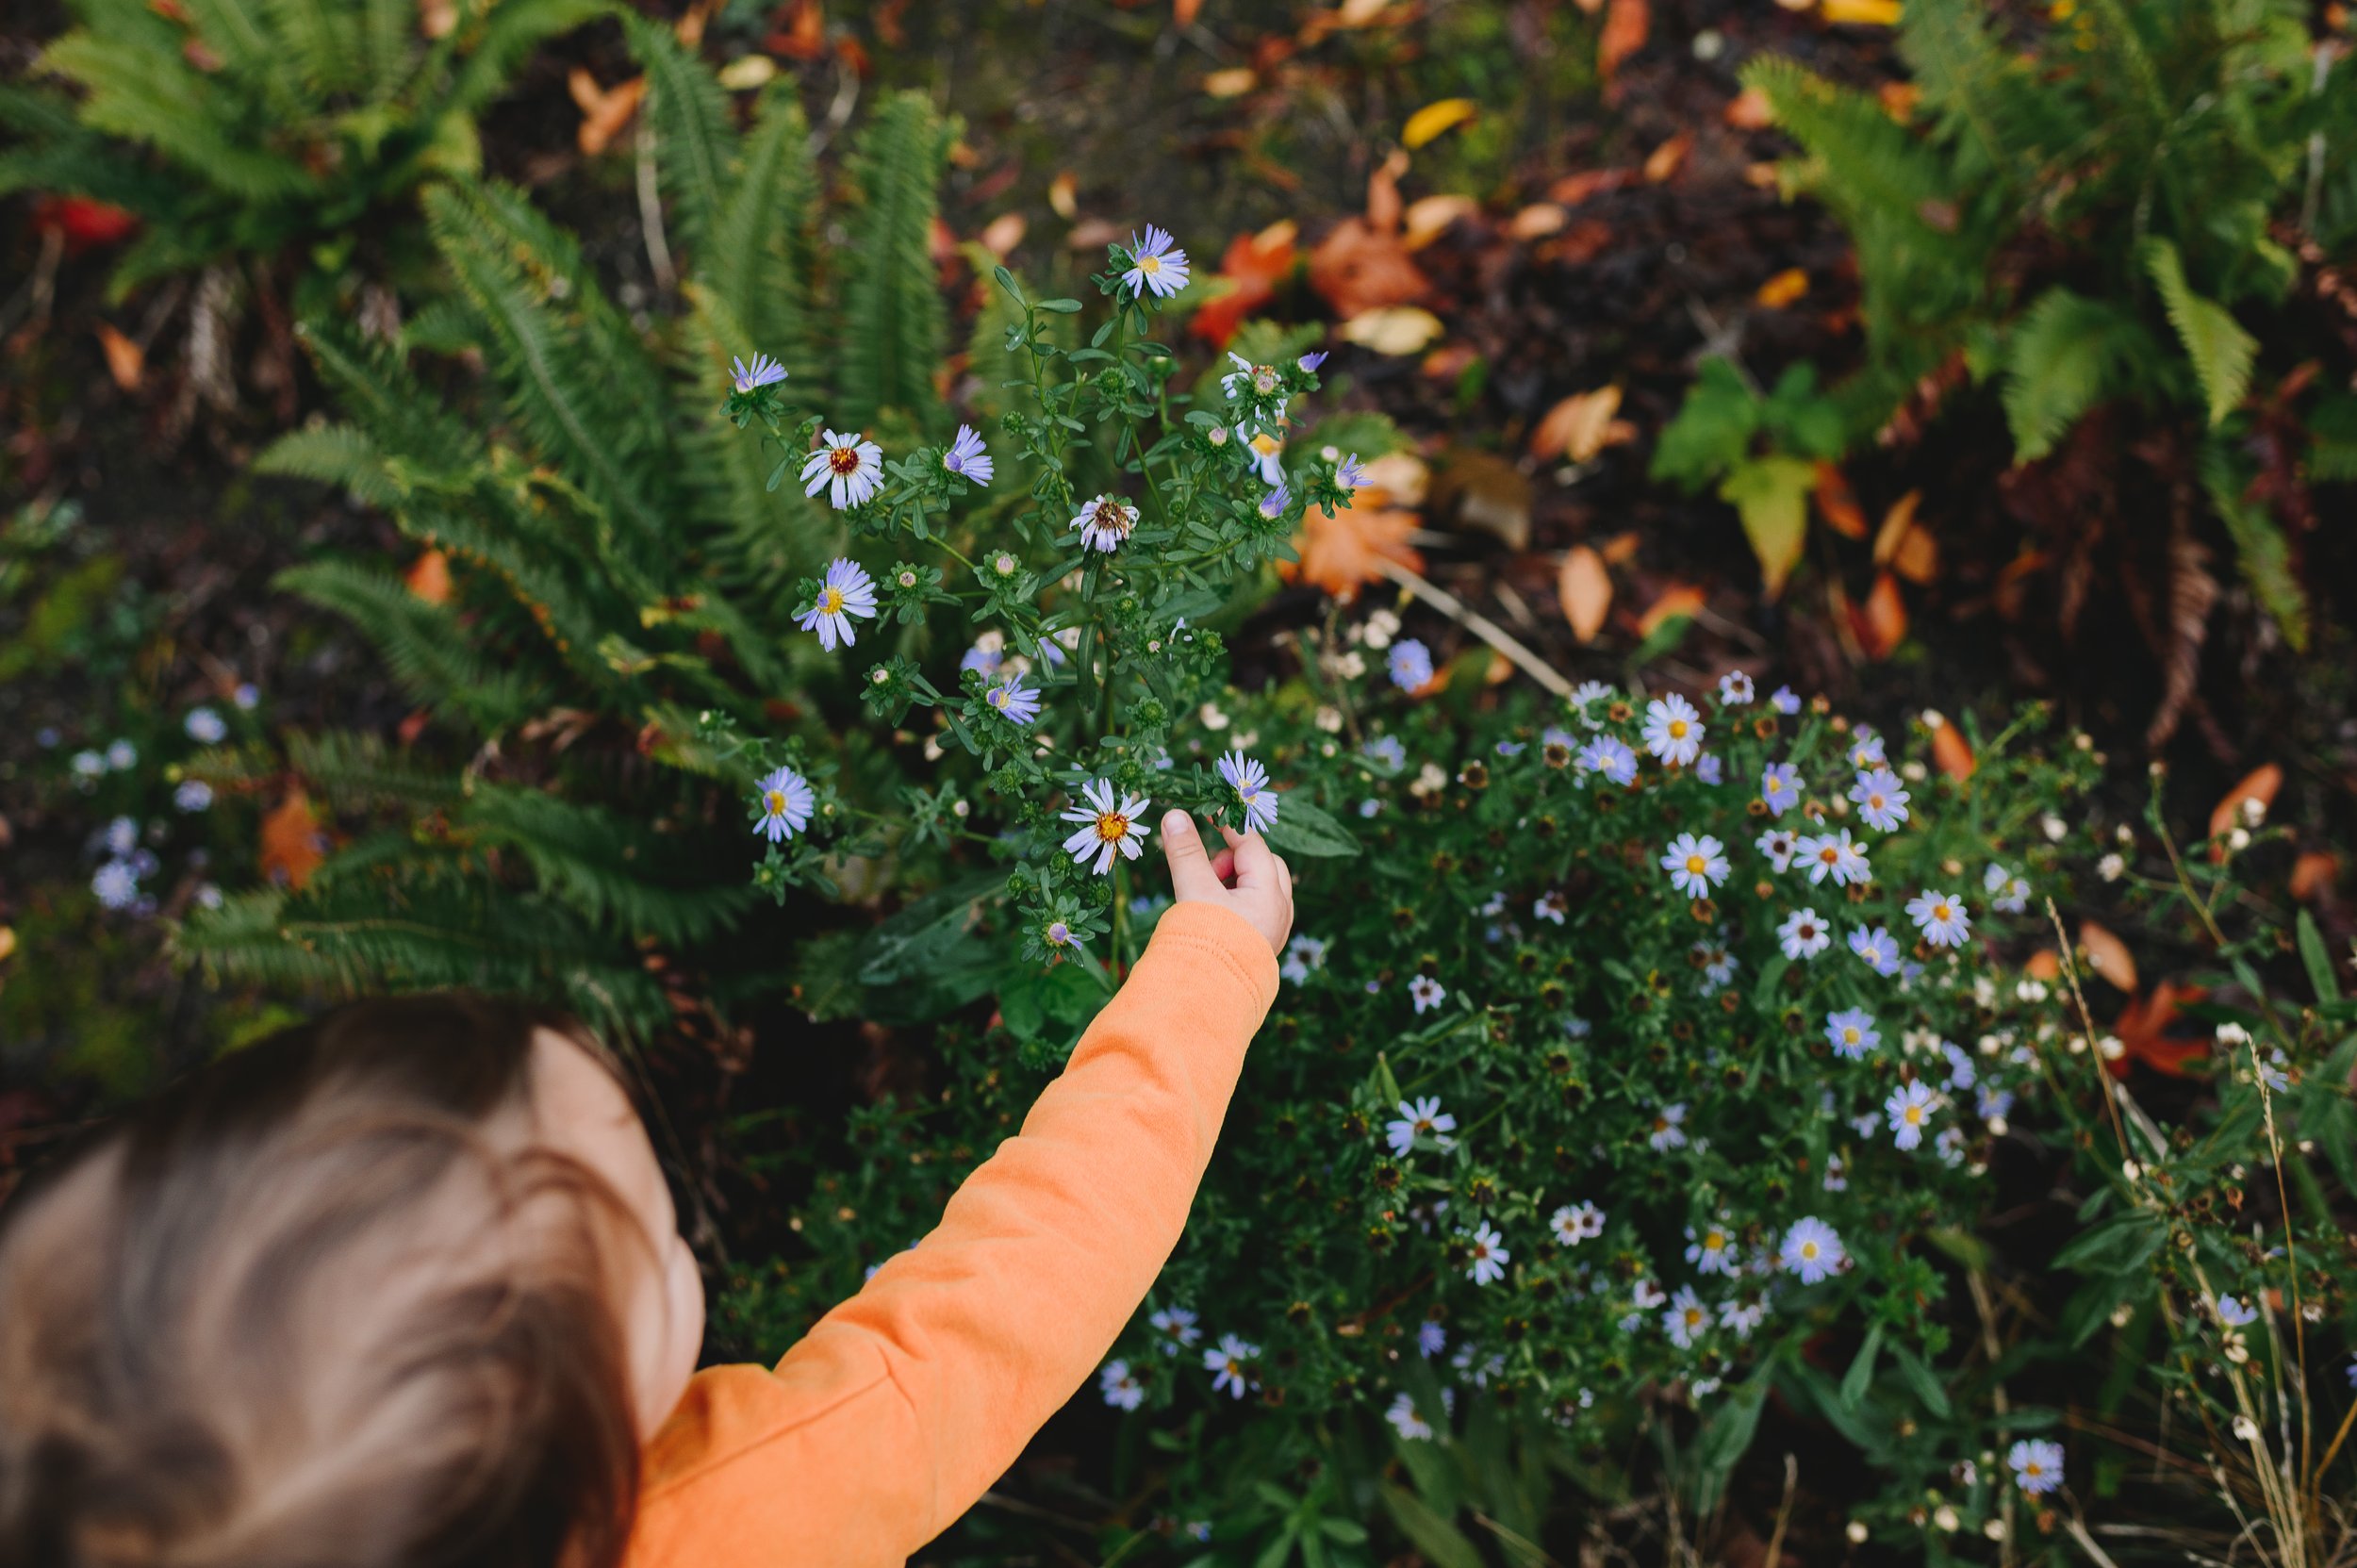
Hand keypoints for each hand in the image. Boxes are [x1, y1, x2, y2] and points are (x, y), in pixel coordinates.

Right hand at [1159, 810, 1293, 956]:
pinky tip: (1215, 915)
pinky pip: (1256, 908)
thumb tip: (1174, 815)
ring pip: (1259, 886)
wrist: (1207, 998)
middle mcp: (1280, 910)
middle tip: (1206, 873)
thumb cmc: (1205, 942)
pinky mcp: (1263, 944)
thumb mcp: (1193, 890)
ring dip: (1233, 881)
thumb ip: (1185, 852)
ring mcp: (1275, 929)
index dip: (1227, 827)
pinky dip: (1237, 901)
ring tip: (1207, 897)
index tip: (1204, 816)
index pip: (1252, 844)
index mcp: (1270, 893)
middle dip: (1232, 860)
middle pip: (1262, 863)